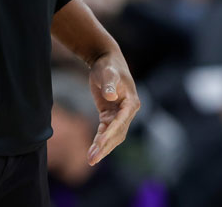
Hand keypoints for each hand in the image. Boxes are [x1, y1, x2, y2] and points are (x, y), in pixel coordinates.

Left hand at [86, 51, 139, 165]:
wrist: (106, 61)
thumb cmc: (108, 65)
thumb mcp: (107, 72)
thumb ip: (109, 83)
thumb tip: (110, 96)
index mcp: (131, 102)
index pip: (121, 121)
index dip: (110, 134)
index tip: (100, 144)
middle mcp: (128, 111)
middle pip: (118, 133)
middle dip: (105, 146)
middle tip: (92, 159)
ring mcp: (120, 115)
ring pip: (113, 136)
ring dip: (103, 148)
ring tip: (90, 159)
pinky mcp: (110, 115)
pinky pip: (106, 131)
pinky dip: (100, 141)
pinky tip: (92, 151)